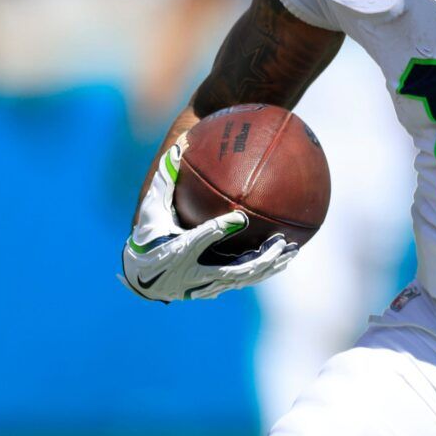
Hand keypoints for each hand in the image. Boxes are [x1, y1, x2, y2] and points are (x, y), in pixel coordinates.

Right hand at [120, 140, 297, 300]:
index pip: (200, 239)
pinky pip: (245, 279)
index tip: (241, 217)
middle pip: (235, 270)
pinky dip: (264, 269)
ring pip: (245, 278)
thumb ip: (165, 181)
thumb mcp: (153, 208)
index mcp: (179, 250)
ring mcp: (208, 284)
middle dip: (260, 258)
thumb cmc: (149, 237)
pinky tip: (284, 257)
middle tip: (282, 241)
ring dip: (269, 265)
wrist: (144, 275)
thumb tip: (179, 147)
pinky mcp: (217, 287)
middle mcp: (196, 272)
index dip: (221, 229)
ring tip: (291, 250)